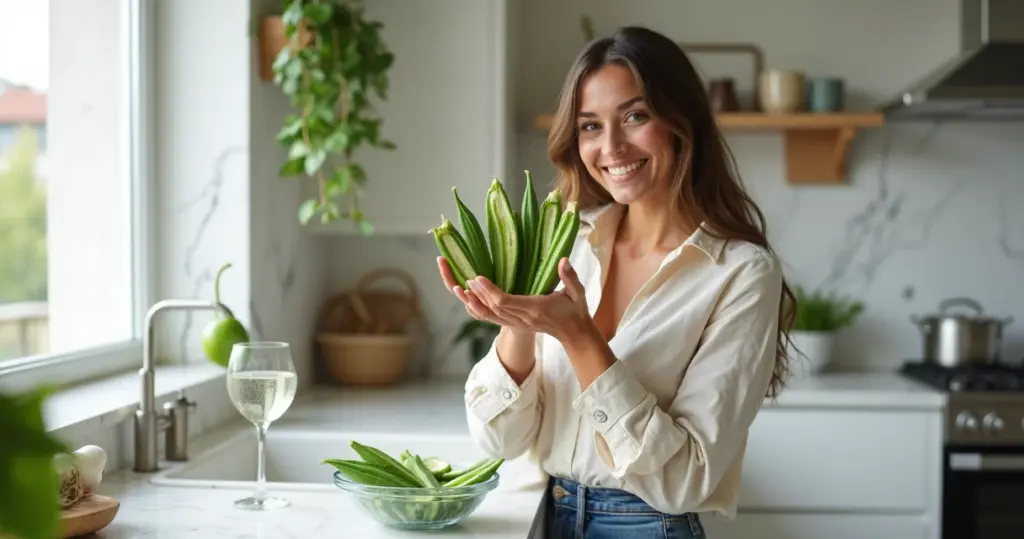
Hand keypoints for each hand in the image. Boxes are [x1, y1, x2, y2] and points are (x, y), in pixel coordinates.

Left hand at [464, 257, 593, 343]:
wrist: (574, 333)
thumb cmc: (576, 310)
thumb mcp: (577, 292)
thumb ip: (570, 277)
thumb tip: (563, 260)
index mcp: (536, 308)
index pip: (507, 301)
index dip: (490, 291)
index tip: (479, 278)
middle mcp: (524, 318)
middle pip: (495, 308)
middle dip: (480, 294)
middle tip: (468, 278)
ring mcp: (519, 324)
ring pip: (492, 316)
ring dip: (477, 303)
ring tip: (463, 289)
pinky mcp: (516, 325)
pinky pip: (494, 320)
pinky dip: (481, 311)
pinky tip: (472, 302)